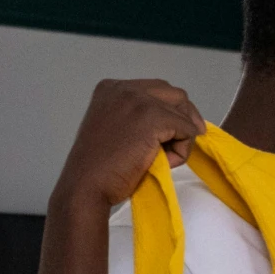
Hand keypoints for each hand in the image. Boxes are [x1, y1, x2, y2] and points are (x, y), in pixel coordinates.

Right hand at [51, 78, 206, 211]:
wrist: (87, 185)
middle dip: (185, 118)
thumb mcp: (114, 130)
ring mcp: (139, 100)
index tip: (174, 132)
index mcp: (111, 89)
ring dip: (182, 139)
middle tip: (185, 141)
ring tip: (164, 159)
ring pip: (183, 114)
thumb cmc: (99, 168)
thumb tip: (173, 123)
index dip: (171, 111)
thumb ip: (135, 119)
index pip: (156, 90)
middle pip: (174, 94)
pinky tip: (164, 163)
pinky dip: (182, 150)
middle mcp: (125, 88)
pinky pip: (187, 131)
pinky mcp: (154, 118)